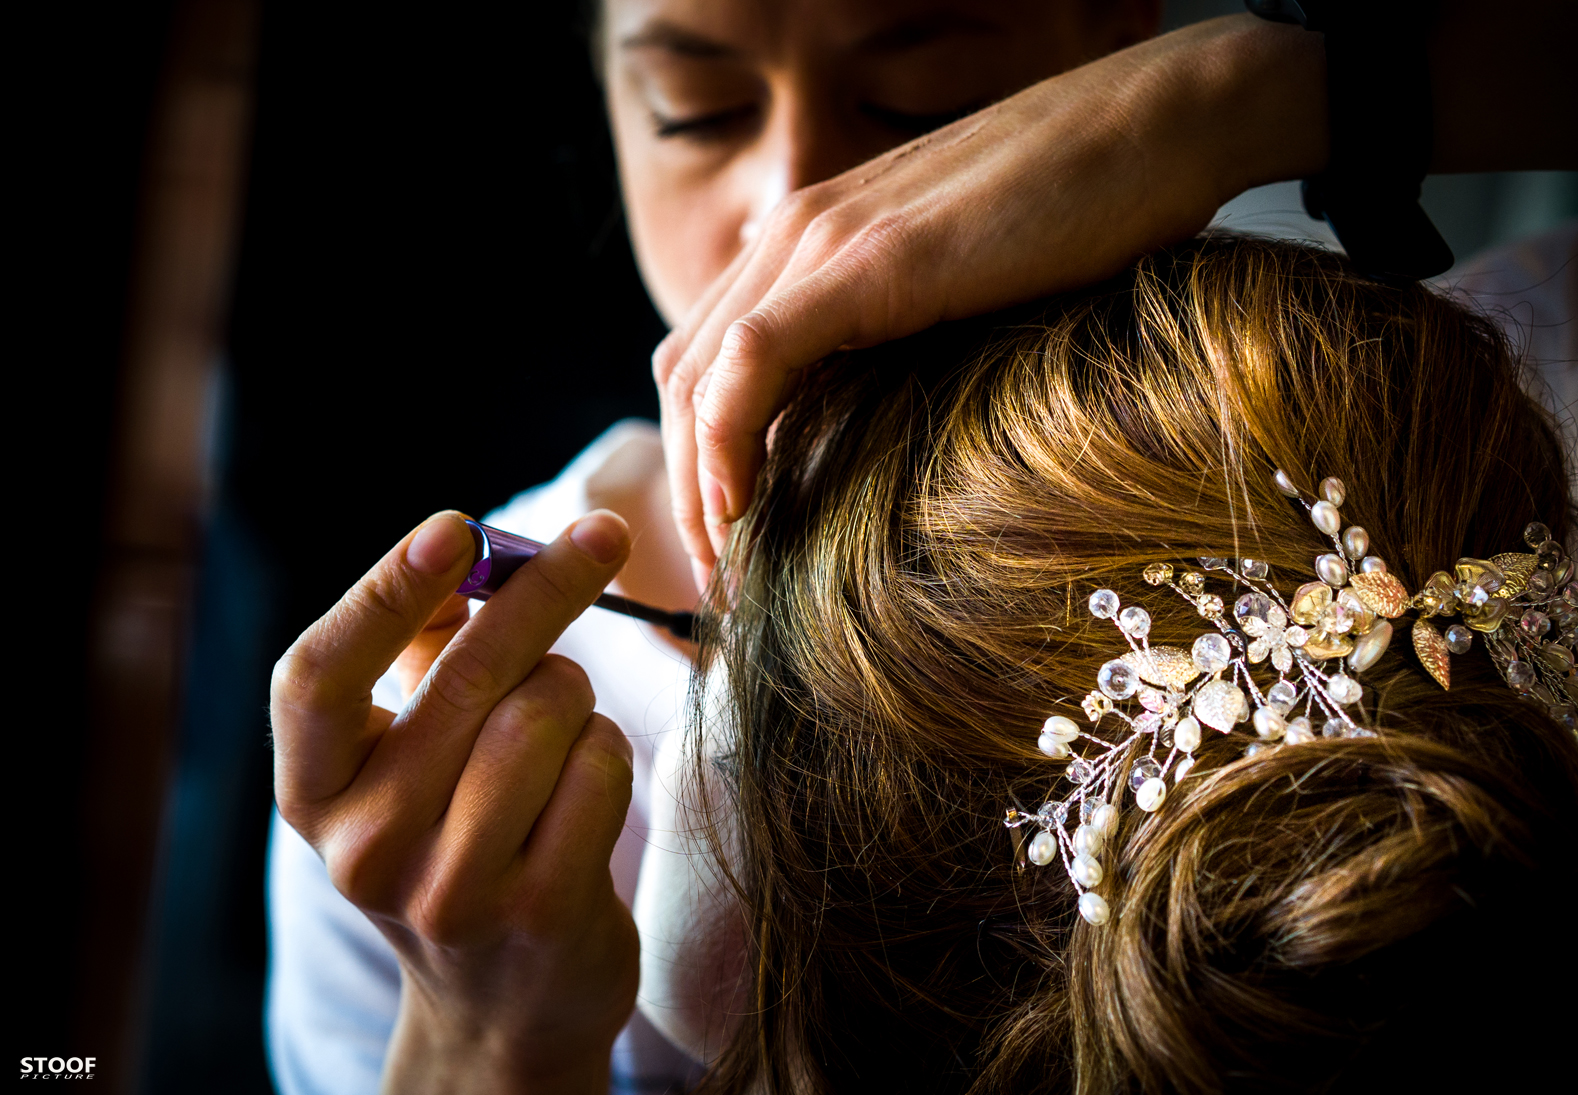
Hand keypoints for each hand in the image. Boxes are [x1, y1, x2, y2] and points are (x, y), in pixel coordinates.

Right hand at [272, 510, 637, 1092]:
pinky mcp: (535, 911)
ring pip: (546, 713)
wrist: (502, 1004)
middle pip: (468, 676)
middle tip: (602, 536)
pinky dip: (607, 753)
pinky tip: (583, 790)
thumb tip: (472, 551)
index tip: (453, 526)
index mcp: (315, 794)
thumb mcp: (412, 759)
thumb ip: (428, 654)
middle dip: (547, 590)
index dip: (382, 592)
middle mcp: (364, 847)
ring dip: (577, 699)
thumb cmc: (459, 841)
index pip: (317, 677)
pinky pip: (598, 767)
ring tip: (561, 735)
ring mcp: (448, 889)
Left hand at [654, 15, 1326, 574]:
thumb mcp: (966, 289)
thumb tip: (887, 431)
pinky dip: (728, 436)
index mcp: (812, 241)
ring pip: (701, 373)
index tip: (728, 543)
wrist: (1161, 124)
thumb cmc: (1086, 210)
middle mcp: (797, 234)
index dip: (696, 456)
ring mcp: (825, 239)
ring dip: (695, 481)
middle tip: (716, 576)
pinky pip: (756, 356)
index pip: (709, 360)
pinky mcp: (871, 260)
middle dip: (683, 486)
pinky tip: (740, 506)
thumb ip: (905, 338)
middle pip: (685, 375)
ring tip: (723, 563)